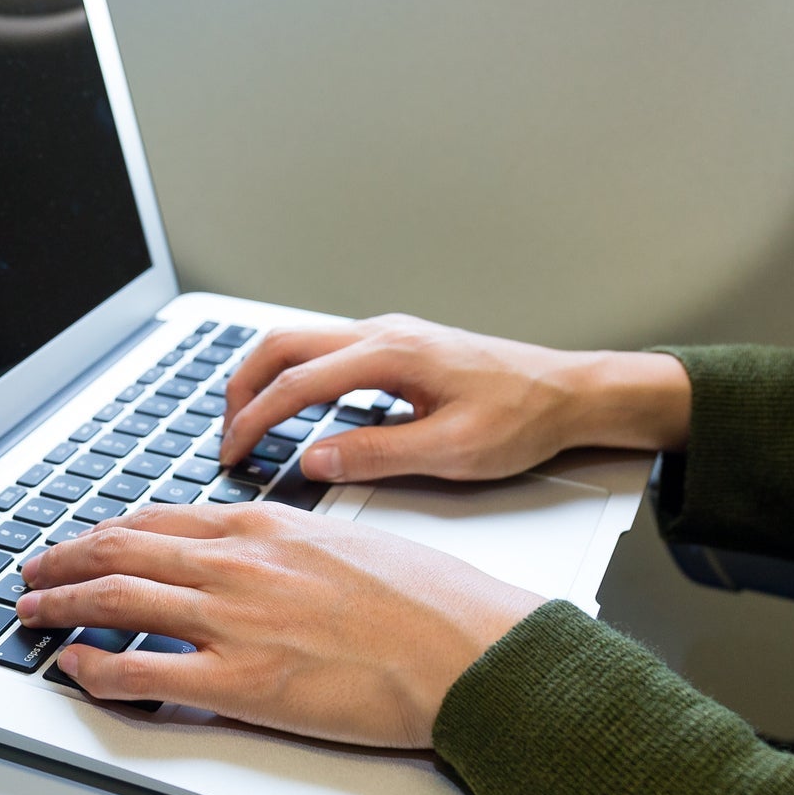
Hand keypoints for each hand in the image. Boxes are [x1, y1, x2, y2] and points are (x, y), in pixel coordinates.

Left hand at [16, 503, 543, 747]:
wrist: (465, 648)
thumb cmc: (427, 601)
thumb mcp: (348, 543)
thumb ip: (290, 547)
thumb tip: (262, 556)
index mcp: (265, 526)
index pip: (160, 519)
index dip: (108, 531)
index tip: (84, 540)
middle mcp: (237, 563)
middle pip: (122, 551)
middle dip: (65, 561)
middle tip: (34, 572)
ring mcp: (232, 620)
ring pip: (116, 598)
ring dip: (61, 605)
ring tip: (32, 612)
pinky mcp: (239, 681)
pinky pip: (141, 669)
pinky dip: (95, 667)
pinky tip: (74, 668)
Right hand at [221, 314, 689, 482]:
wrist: (570, 393)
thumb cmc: (523, 418)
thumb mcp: (452, 452)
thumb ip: (377, 455)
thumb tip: (314, 461)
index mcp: (391, 354)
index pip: (297, 383)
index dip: (255, 420)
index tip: (233, 453)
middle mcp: (383, 333)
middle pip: (282, 346)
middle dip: (241, 389)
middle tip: (223, 436)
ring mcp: (388, 334)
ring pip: (300, 343)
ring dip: (263, 379)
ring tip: (246, 423)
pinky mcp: (396, 346)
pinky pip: (325, 351)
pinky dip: (293, 376)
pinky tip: (293, 408)